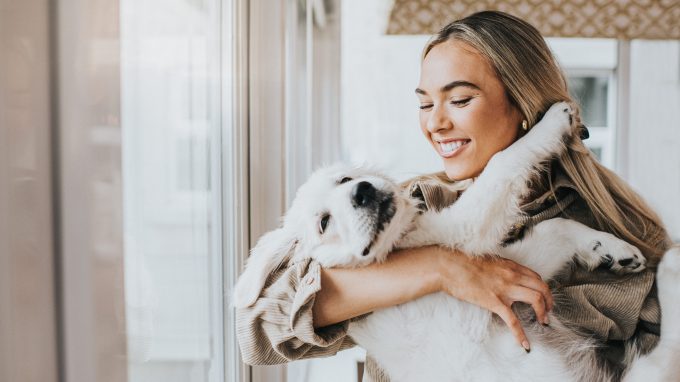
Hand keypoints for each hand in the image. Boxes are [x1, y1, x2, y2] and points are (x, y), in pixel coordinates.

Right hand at [434, 248, 552, 351]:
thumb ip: (499, 268)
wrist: (449, 266)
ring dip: (543, 312)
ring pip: (536, 300)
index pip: (536, 277)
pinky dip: (520, 334)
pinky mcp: (494, 302)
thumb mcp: (487, 260)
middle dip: (549, 301)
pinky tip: (524, 343)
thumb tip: (502, 276)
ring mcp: (505, 289)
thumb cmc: (463, 261)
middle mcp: (512, 276)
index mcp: (510, 266)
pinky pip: (513, 321)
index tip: (543, 297)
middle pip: (542, 288)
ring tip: (543, 322)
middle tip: (548, 312)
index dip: (543, 289)